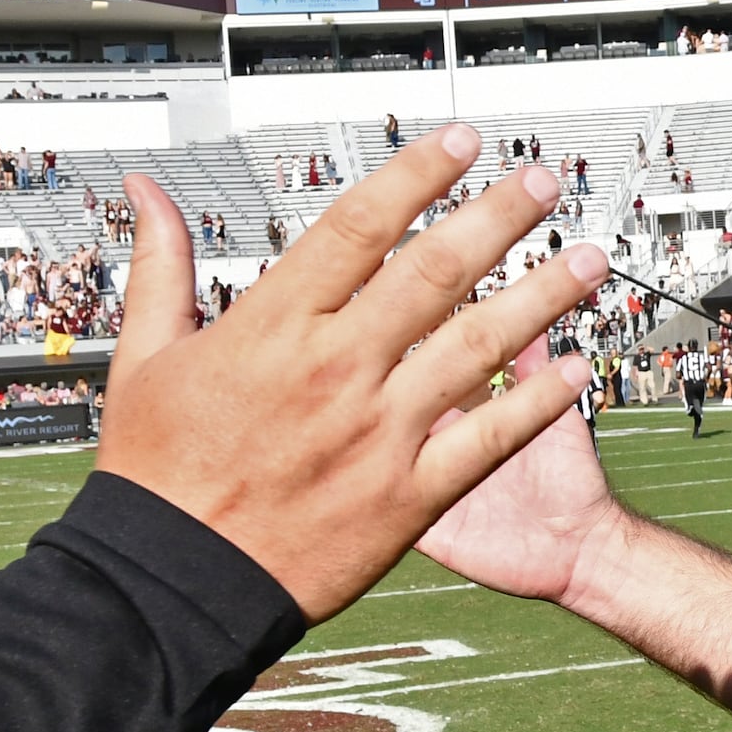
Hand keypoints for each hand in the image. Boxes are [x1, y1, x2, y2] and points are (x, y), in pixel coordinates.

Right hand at [94, 125, 602, 621]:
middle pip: (436, 270)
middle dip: (499, 217)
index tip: (461, 145)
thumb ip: (161, 264)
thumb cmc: (154, 474)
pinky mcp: (407, 498)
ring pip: (479, 346)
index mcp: (275, 325)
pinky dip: (537, 406)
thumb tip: (148, 191)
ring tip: (587, 259)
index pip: (363, 225)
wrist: (171, 586)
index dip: (419, 175)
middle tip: (543, 181)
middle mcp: (337, 368)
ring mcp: (378, 432)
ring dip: (541, 297)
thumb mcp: (143, 356)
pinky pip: (488, 442)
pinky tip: (575, 371)